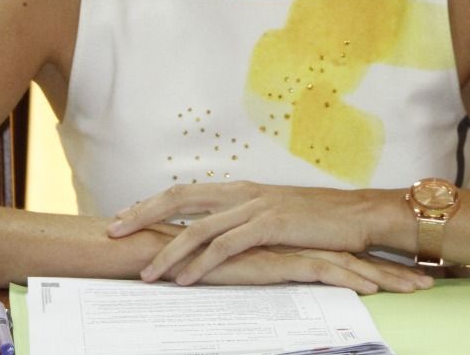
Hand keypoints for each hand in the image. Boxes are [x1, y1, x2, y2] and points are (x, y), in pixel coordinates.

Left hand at [107, 182, 414, 287]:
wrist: (357, 215)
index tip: (123, 216)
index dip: (152, 203)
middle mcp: (242, 192)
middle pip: (180, 198)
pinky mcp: (270, 225)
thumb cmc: (318, 221)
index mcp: (239, 189)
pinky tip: (186, 279)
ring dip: (168, 251)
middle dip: (143, 214)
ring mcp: (255, 206)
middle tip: (112, 232)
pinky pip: (227, 246)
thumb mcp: (273, 218)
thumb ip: (244, 223)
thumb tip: (217, 238)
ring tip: (146, 273)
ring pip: (199, 227)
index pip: (185, 192)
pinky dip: (202, 263)